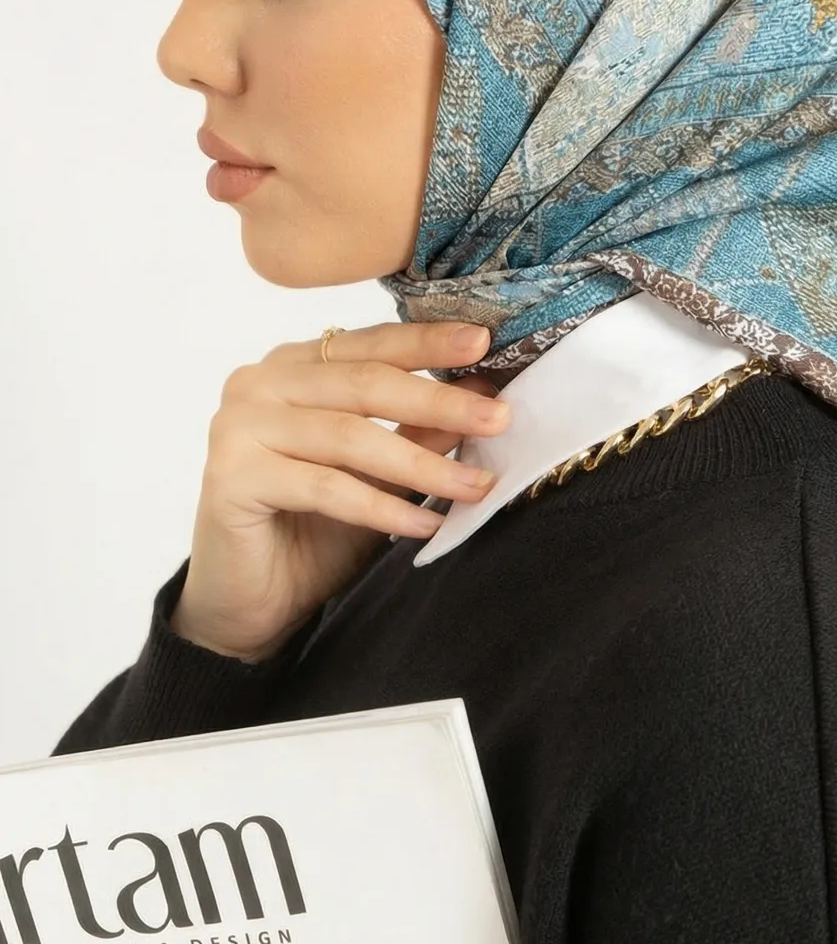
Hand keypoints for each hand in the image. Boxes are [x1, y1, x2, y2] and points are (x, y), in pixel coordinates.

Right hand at [171, 322, 509, 661]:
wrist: (252, 601)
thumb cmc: (315, 529)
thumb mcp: (381, 474)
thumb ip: (419, 430)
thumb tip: (485, 393)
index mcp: (294, 365)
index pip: (371, 344)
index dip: (428, 342)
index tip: (484, 342)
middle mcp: (259, 383)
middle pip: (365, 383)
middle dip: (440, 402)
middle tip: (499, 419)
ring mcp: (238, 425)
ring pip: (350, 435)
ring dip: (422, 465)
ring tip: (475, 487)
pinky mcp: (230, 475)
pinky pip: (325, 486)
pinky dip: (383, 508)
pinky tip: (426, 525)